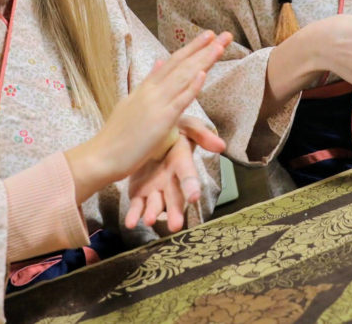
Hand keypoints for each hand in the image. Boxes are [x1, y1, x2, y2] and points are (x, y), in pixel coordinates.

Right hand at [65, 30, 231, 201]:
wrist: (101, 156)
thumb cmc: (116, 137)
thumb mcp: (131, 103)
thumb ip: (147, 84)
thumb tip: (158, 63)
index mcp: (145, 88)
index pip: (172, 63)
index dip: (190, 49)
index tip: (207, 37)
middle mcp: (151, 91)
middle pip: (181, 64)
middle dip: (202, 48)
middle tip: (222, 35)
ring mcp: (156, 104)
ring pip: (183, 77)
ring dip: (202, 61)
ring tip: (219, 46)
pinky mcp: (160, 121)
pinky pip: (179, 101)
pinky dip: (192, 87)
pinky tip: (203, 73)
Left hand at [125, 116, 225, 230]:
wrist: (147, 134)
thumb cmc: (171, 131)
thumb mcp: (186, 126)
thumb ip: (201, 134)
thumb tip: (221, 146)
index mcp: (182, 162)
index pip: (188, 175)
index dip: (191, 185)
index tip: (194, 197)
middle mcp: (171, 180)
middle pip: (175, 198)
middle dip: (175, 211)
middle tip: (176, 226)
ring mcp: (155, 188)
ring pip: (156, 204)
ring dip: (153, 213)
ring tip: (149, 220)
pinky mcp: (139, 192)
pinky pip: (137, 206)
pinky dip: (134, 215)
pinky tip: (131, 223)